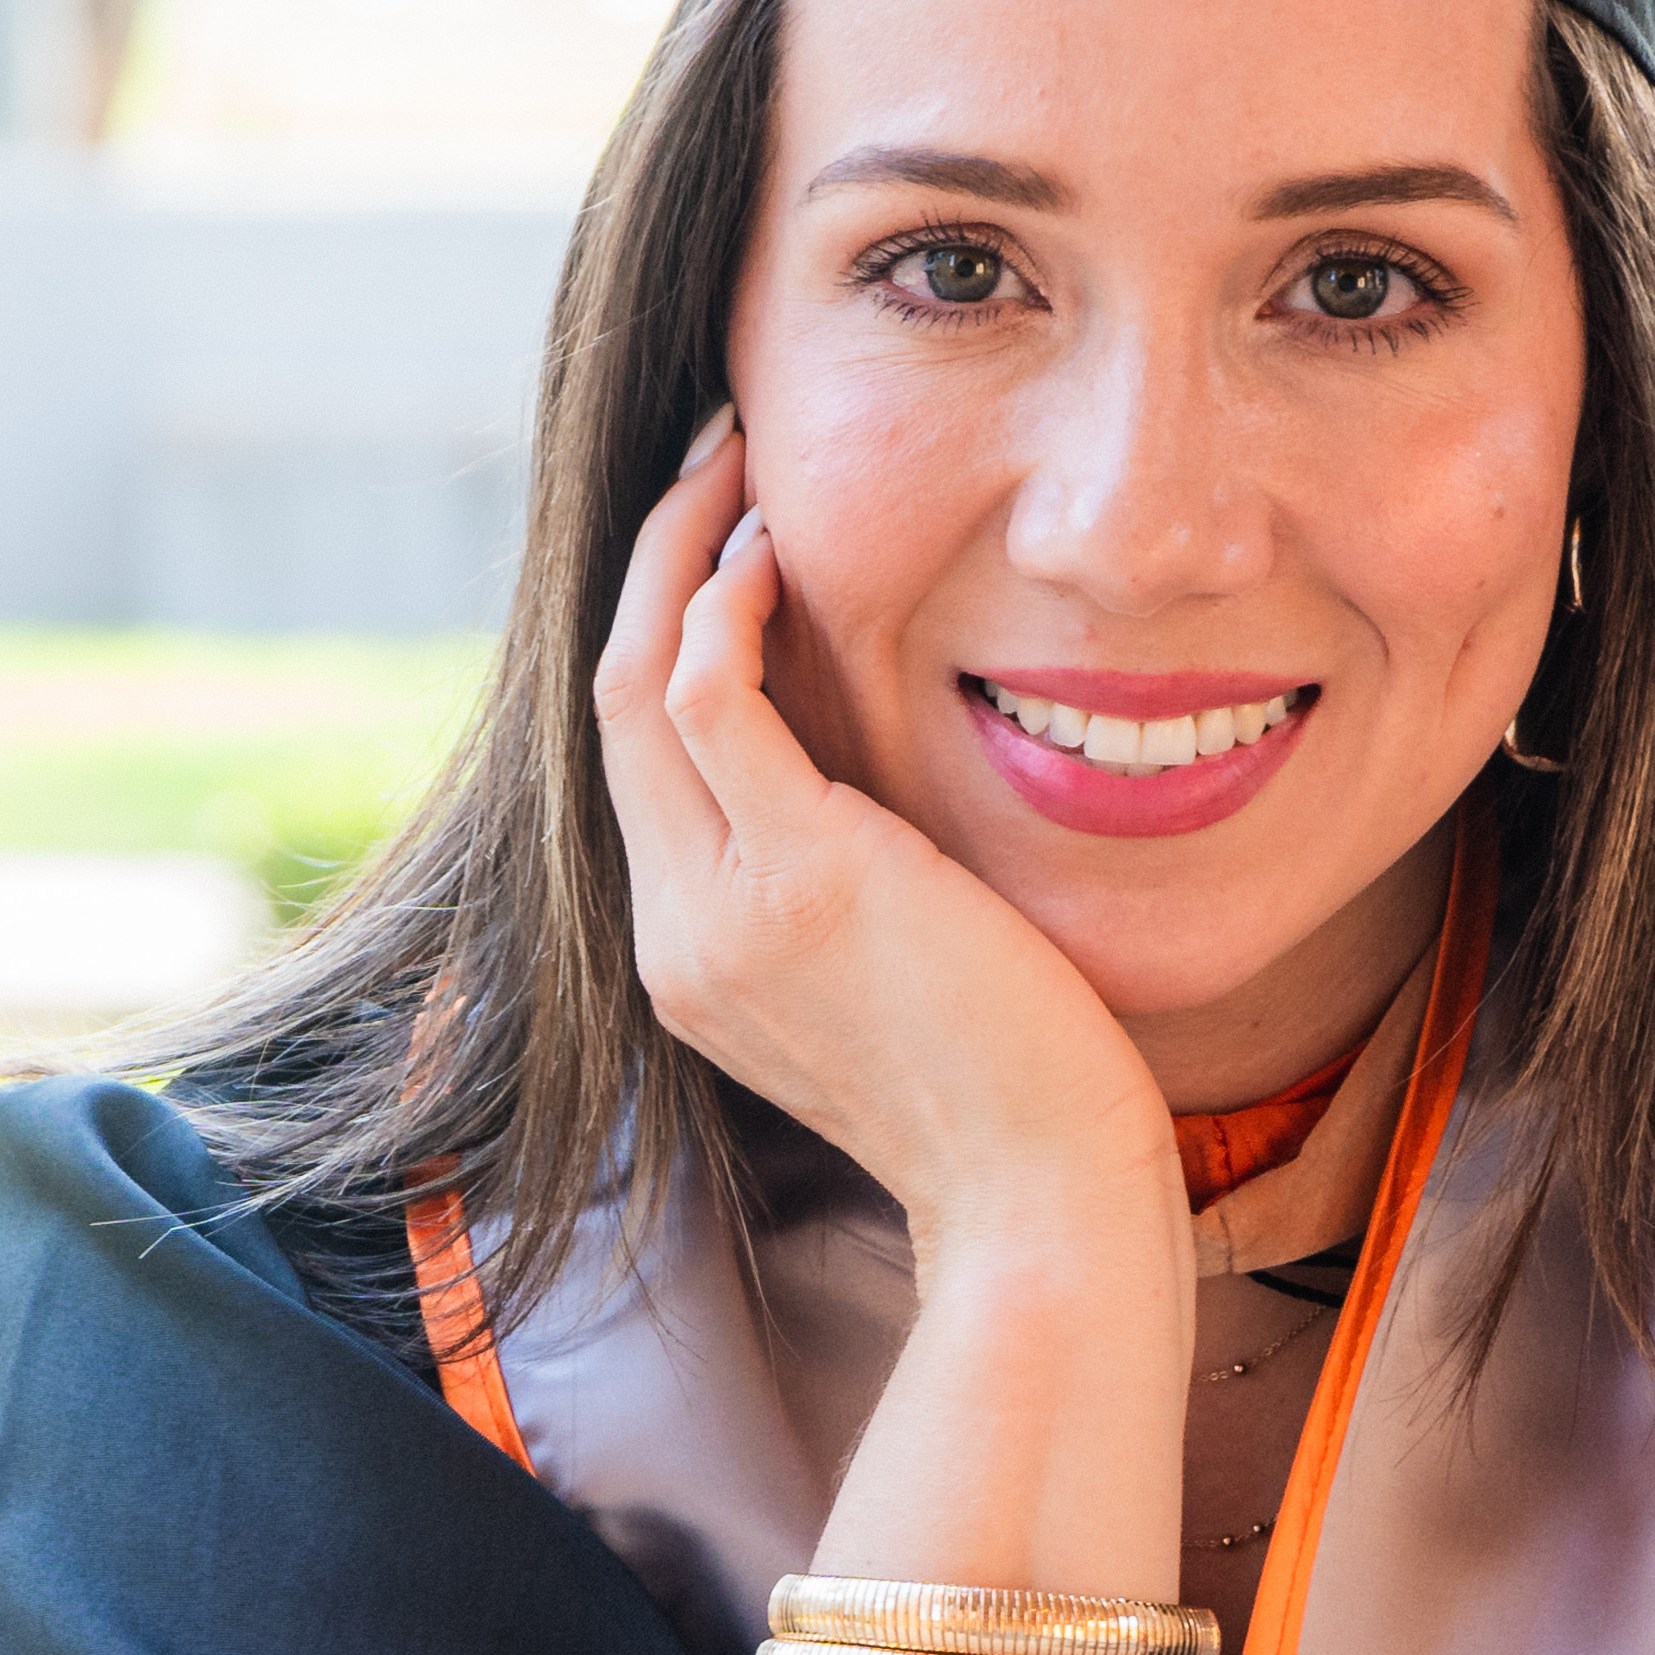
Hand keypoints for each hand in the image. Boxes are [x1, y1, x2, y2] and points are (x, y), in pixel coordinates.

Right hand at [595, 415, 1175, 1260]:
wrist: (1044, 1199)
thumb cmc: (1017, 1096)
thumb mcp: (901, 973)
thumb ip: (852, 880)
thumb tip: (876, 773)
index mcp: (694, 959)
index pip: (643, 761)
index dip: (666, 629)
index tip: (725, 536)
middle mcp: (676, 937)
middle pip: (610, 704)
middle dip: (654, 563)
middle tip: (716, 455)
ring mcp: (718, 914)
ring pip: (636, 683)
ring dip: (679, 554)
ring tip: (738, 461)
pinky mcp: (792, 883)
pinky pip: (706, 700)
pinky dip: (723, 604)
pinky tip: (775, 542)